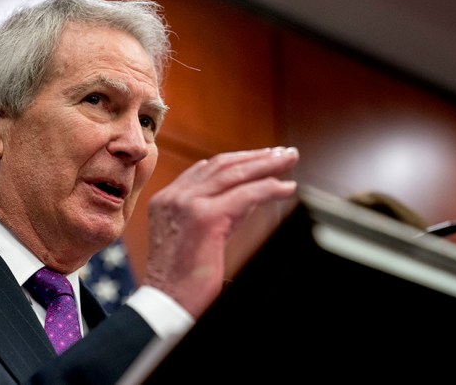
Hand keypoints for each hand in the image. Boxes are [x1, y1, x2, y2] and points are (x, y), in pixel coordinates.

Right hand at [143, 146, 298, 317]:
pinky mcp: (205, 218)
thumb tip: (250, 194)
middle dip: (256, 156)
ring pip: (234, 174)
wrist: (166, 303)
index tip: (261, 157)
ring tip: (289, 160)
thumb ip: (218, 212)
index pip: (207, 169)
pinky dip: (269, 188)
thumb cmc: (182, 280)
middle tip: (283, 153)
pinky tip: (286, 188)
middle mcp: (174, 197)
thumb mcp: (197, 236)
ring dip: (266, 164)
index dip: (237, 160)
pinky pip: (245, 195)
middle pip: (222, 165)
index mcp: (167, 200)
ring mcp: (188, 204)